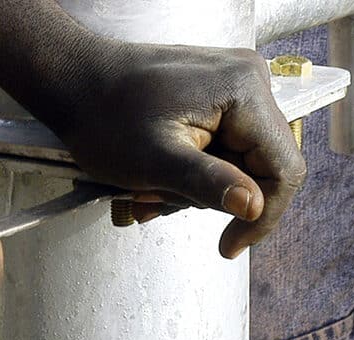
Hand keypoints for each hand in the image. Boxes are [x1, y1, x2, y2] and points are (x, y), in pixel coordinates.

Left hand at [55, 43, 305, 258]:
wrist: (70, 80)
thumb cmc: (102, 116)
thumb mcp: (153, 161)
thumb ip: (207, 184)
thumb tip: (254, 207)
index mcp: (243, 91)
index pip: (283, 168)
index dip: (263, 216)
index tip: (231, 246)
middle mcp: (248, 81)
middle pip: (258, 167)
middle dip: (208, 197)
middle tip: (153, 202)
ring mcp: (232, 85)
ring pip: (234, 162)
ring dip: (190, 188)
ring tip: (143, 190)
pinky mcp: (215, 94)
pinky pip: (217, 147)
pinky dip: (186, 171)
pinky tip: (151, 179)